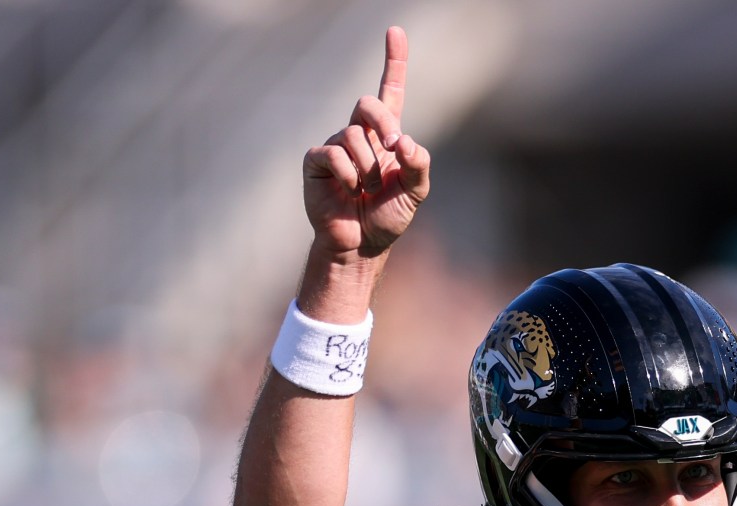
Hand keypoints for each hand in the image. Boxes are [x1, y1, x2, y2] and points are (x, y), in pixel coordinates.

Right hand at [303, 26, 432, 263]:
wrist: (361, 245)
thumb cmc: (387, 217)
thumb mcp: (415, 192)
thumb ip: (419, 164)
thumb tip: (405, 142)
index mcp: (386, 137)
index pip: (390, 91)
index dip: (394, 61)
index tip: (394, 31)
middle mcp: (359, 135)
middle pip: (368, 104)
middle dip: (383, 123)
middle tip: (393, 148)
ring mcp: (336, 146)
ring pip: (353, 135)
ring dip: (369, 166)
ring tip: (367, 189)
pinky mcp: (317, 161)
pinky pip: (334, 154)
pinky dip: (348, 174)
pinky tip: (350, 190)